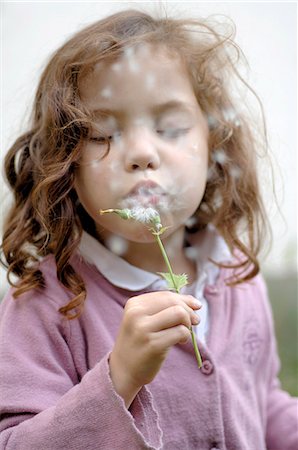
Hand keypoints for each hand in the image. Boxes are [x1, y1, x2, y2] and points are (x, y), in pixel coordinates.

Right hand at [109, 291, 200, 406]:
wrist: (123, 371)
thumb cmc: (139, 343)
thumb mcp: (144, 320)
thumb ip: (165, 308)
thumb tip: (194, 302)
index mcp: (134, 304)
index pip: (166, 295)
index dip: (184, 300)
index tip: (195, 307)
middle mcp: (136, 313)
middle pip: (174, 302)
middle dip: (189, 310)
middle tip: (195, 321)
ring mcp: (143, 329)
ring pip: (179, 314)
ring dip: (188, 323)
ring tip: (184, 332)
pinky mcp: (153, 345)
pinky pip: (180, 332)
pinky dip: (186, 336)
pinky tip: (180, 341)